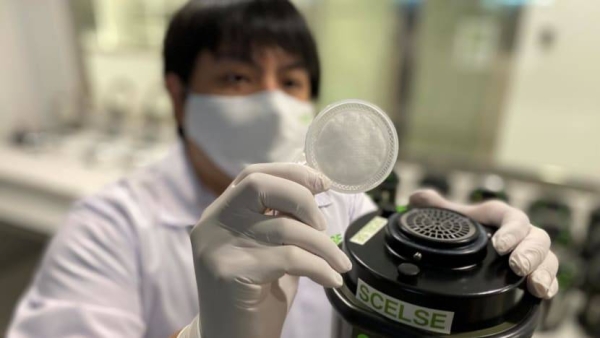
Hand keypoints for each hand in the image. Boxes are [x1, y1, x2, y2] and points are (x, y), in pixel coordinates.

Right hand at [190, 163, 351, 337]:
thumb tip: (315, 188)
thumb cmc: (255, 296)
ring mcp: (217, 248)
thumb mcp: (268, 250)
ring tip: (338, 263)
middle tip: (324, 224)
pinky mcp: (229, 273)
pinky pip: (289, 258)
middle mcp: (212, 225)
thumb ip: (281, 221)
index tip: (322, 183)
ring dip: (323, 245)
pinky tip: (331, 280)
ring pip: (283, 227)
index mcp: (219, 214)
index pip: (252, 175)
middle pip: (259, 185)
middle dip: (301, 198)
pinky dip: (319, 267)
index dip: (290, 173)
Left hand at [409, 189, 558, 298]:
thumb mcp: (454, 218)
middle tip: (516, 266)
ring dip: (543, 270)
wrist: (477, 251)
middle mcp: (522, 234)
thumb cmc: (470, 231)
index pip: (512, 218)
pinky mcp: (536, 272)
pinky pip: (550, 277)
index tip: (499, 245)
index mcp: (502, 218)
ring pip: (547, 257)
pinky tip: (542, 293)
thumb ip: (437, 208)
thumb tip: (416, 198)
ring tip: (533, 284)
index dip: (510, 230)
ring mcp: (531, 253)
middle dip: (529, 253)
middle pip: (537, 238)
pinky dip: (549, 284)